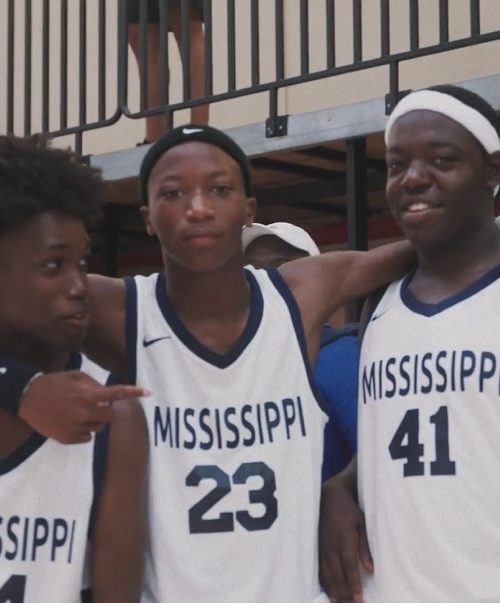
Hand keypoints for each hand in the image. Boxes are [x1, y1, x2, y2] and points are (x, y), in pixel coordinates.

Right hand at [18, 371, 149, 443]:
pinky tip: (72, 421)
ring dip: (95, 420)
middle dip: (108, 410)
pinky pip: (87, 437)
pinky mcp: (68, 439)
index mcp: (87, 395)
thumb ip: (93, 384)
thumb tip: (107, 393)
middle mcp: (84, 413)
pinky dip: (84, 430)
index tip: (148, 392)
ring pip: (99, 427)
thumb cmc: (53, 384)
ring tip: (78, 411)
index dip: (133, 392)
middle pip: (111, 416)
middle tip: (96, 404)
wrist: (26, 399)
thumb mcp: (74, 376)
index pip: (116, 393)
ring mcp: (76, 428)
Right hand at [319, 478, 372, 602]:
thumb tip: (371, 569)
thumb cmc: (349, 510)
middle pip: (337, 575)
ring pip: (327, 574)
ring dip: (334, 591)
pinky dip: (324, 582)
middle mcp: (331, 547)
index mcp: (344, 540)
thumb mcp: (362, 523)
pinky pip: (319, 569)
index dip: (354, 586)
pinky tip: (329, 592)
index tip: (360, 600)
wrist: (329, 497)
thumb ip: (365, 547)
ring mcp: (321, 548)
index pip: (349, 568)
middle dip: (345, 593)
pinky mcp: (316, 547)